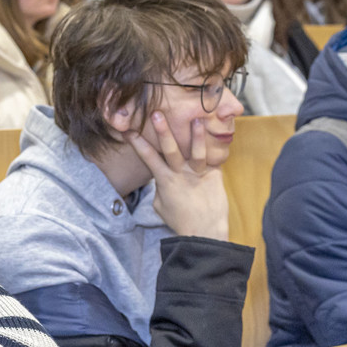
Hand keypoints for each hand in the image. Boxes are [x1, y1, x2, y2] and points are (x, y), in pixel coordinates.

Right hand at [126, 111, 228, 241]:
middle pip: (170, 149)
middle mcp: (180, 174)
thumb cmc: (180, 221)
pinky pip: (213, 159)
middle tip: (157, 113)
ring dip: (196, 135)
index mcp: (165, 181)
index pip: (148, 158)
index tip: (128, 129)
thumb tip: (161, 180)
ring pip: (196, 152)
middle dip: (163, 131)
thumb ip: (160, 188)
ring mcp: (198, 174)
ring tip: (197, 119)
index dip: (137, 143)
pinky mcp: (214, 176)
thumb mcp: (161, 206)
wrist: (204, 232)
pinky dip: (214, 147)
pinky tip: (217, 132)